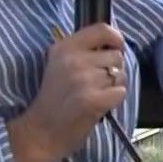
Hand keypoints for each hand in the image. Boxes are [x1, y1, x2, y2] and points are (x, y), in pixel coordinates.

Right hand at [9, 23, 128, 161]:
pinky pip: (121, 92)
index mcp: (64, 47)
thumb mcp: (59, 65)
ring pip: (121, 75)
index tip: (116, 48)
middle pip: (117, 56)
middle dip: (114, 69)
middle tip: (97, 83)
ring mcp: (84, 80)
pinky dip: (114, 100)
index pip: (102, 29)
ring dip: (114, 86)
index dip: (116, 38)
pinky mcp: (93, 100)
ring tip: (96, 95)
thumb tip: (114, 44)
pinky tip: (100, 105)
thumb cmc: (54, 99)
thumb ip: (82, 51)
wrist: (41, 132)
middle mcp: (74, 60)